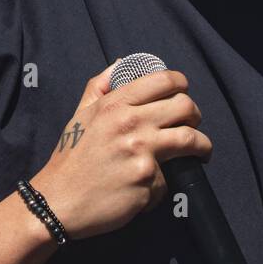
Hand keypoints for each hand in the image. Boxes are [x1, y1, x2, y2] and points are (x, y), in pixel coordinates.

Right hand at [30, 64, 212, 240]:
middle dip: (196, 116)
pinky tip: (148, 187)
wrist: (60, 199)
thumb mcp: (80, 113)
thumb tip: (121, 63)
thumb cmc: (71, 157)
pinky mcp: (148, 180)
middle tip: (192, 126)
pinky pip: (170, 179)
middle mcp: (131, 122)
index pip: (164, 80)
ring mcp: (141, 151)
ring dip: (202, 147)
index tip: (183, 95)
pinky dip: (162, 184)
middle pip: (186, 107)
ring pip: (192, 140)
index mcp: (116, 103)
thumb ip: (100, 85)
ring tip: (200, 154)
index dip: (181, 84)